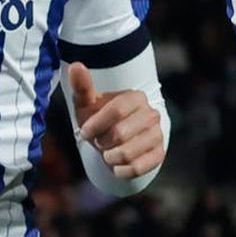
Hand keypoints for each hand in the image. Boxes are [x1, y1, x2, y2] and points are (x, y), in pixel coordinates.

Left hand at [68, 62, 165, 178]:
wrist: (116, 141)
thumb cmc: (99, 120)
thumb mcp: (88, 105)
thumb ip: (82, 87)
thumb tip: (76, 66)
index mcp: (136, 98)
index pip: (117, 110)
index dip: (96, 125)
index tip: (85, 132)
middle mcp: (151, 115)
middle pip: (120, 134)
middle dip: (102, 142)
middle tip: (100, 142)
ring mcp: (157, 135)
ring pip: (127, 153)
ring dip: (109, 157)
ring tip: (109, 152)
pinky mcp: (159, 155)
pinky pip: (136, 168)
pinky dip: (120, 170)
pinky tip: (117, 164)